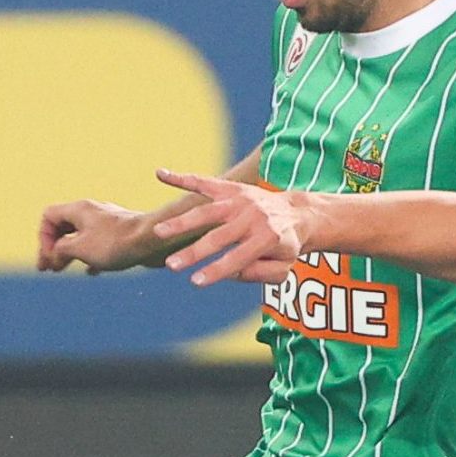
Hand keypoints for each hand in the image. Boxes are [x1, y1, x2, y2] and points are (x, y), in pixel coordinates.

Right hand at [37, 199, 154, 273]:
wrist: (153, 240)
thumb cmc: (116, 242)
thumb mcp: (80, 248)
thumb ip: (61, 250)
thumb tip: (54, 255)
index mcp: (79, 210)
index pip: (49, 216)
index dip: (44, 238)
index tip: (50, 256)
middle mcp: (91, 212)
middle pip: (63, 226)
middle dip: (53, 247)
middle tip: (47, 268)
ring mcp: (107, 223)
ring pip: (80, 236)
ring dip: (69, 253)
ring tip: (61, 269)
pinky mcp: (120, 234)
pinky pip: (98, 244)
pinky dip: (90, 257)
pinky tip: (91, 272)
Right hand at [152, 169, 315, 285]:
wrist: (297, 213)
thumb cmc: (285, 247)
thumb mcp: (282, 268)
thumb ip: (259, 274)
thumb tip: (231, 273)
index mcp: (268, 237)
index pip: (239, 258)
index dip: (217, 270)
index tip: (195, 282)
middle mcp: (253, 216)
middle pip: (218, 236)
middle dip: (193, 252)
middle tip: (171, 265)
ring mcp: (240, 200)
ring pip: (206, 211)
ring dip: (181, 222)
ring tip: (158, 232)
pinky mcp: (230, 189)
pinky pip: (204, 182)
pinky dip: (181, 178)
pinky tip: (160, 174)